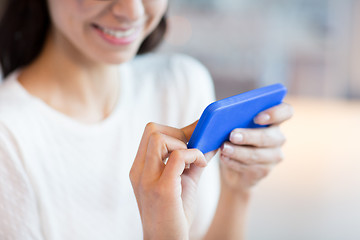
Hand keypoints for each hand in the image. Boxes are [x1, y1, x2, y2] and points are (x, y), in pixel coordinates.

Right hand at [129, 122, 213, 239]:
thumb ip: (193, 161)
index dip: (174, 130)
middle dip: (177, 133)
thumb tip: (210, 141)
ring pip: (160, 138)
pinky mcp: (163, 189)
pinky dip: (194, 155)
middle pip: (152, 130)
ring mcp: (148, 180)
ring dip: (184, 144)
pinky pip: (179, 156)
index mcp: (140, 169)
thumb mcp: (184, 182)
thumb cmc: (175, 215)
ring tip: (195, 160)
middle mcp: (139, 172)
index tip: (193, 134)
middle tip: (193, 147)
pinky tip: (201, 165)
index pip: (150, 133)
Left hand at [219, 102, 293, 192]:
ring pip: (256, 154)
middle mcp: (278, 137)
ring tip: (224, 148)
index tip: (257, 117)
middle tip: (232, 135)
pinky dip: (234, 161)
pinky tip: (224, 157)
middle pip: (267, 136)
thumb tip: (227, 117)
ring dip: (238, 151)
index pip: (286, 112)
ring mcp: (274, 156)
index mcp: (274, 120)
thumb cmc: (235, 137)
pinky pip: (249, 167)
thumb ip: (237, 119)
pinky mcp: (265, 170)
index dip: (275, 113)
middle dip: (248, 136)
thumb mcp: (235, 125)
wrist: (233, 165)